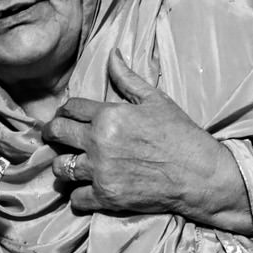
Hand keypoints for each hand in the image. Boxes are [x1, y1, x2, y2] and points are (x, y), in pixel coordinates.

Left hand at [40, 53, 237, 221]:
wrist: (199, 174)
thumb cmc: (180, 134)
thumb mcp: (156, 100)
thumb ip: (128, 78)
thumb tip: (112, 53)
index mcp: (109, 116)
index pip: (70, 108)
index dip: (66, 111)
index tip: (66, 116)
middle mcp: (99, 143)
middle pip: (57, 134)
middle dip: (53, 133)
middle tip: (56, 137)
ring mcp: (101, 172)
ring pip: (61, 168)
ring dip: (64, 166)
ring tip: (71, 165)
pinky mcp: (106, 197)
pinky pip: (75, 198)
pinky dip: (78, 195)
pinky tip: (85, 189)